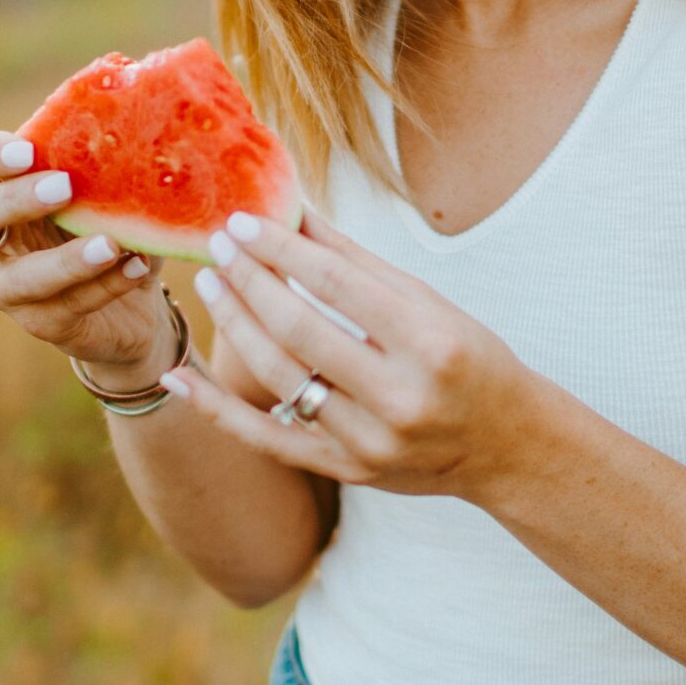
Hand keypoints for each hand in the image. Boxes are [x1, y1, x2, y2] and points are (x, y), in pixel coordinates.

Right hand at [0, 131, 173, 375]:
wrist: (134, 307)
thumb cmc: (112, 230)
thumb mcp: (111, 192)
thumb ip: (107, 161)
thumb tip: (137, 117)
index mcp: (2, 193)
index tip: (27, 151)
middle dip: (12, 200)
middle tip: (64, 187)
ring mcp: (10, 286)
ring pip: (19, 278)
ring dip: (66, 260)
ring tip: (111, 244)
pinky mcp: (41, 323)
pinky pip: (68, 306)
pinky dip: (106, 285)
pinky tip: (138, 267)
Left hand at [166, 203, 541, 498]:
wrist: (506, 447)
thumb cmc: (469, 359)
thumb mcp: (428, 303)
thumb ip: (357, 263)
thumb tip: (293, 213)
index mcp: (428, 343)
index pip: (336, 284)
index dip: (280, 249)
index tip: (241, 221)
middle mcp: (399, 397)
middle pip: (300, 329)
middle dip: (250, 280)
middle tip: (216, 245)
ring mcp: (369, 442)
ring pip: (279, 378)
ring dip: (235, 324)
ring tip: (211, 283)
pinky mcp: (345, 471)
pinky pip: (266, 438)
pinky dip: (216, 407)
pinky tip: (179, 375)